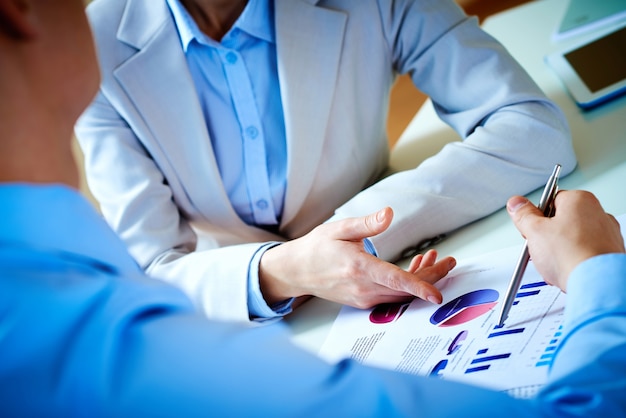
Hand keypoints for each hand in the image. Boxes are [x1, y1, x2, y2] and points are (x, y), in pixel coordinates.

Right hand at [259, 207, 455, 308]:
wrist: (297, 271)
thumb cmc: (317, 248)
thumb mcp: (340, 228)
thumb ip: (367, 223)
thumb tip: (389, 213)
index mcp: (358, 268)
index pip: (394, 280)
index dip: (419, 286)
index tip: (437, 294)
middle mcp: (362, 288)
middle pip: (405, 289)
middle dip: (432, 276)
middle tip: (450, 262)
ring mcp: (363, 298)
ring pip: (400, 294)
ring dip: (421, 279)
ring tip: (434, 259)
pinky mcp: (363, 301)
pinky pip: (391, 295)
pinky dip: (406, 284)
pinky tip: (414, 268)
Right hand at [507, 190, 624, 290]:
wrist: (597, 283)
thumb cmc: (572, 255)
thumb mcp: (535, 231)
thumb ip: (523, 215)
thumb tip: (516, 203)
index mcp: (580, 200)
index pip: (549, 201)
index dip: (536, 217)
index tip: (530, 228)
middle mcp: (598, 213)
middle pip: (561, 221)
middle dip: (547, 237)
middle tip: (540, 248)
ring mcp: (607, 234)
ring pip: (572, 239)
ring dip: (559, 251)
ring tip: (554, 263)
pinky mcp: (610, 253)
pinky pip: (585, 253)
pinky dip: (574, 261)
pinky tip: (566, 270)